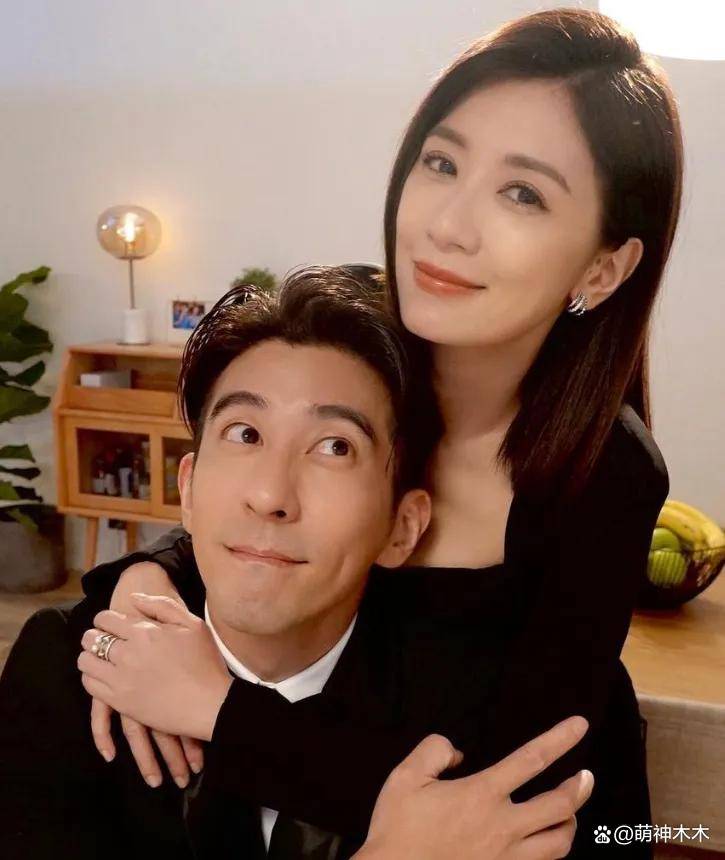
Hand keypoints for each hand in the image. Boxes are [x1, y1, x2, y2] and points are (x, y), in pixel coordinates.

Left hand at [89, 562, 205, 786]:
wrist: (209, 704)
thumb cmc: (205, 662)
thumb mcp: (192, 624)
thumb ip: (162, 606)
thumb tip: (133, 598)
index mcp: (144, 632)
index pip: (105, 619)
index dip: (104, 619)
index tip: (110, 624)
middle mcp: (127, 654)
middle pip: (91, 638)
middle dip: (94, 635)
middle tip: (103, 639)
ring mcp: (121, 679)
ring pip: (86, 662)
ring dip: (90, 656)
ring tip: (101, 658)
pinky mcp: (120, 701)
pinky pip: (90, 686)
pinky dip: (92, 678)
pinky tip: (104, 676)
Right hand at [354, 715, 592, 859]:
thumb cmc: (398, 829)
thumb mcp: (405, 776)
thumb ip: (434, 751)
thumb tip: (456, 751)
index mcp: (482, 794)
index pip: (532, 759)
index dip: (560, 739)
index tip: (579, 726)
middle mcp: (502, 826)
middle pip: (559, 807)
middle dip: (579, 788)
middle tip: (587, 776)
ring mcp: (505, 858)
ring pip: (558, 844)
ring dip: (569, 824)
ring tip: (569, 813)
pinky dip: (550, 854)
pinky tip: (545, 845)